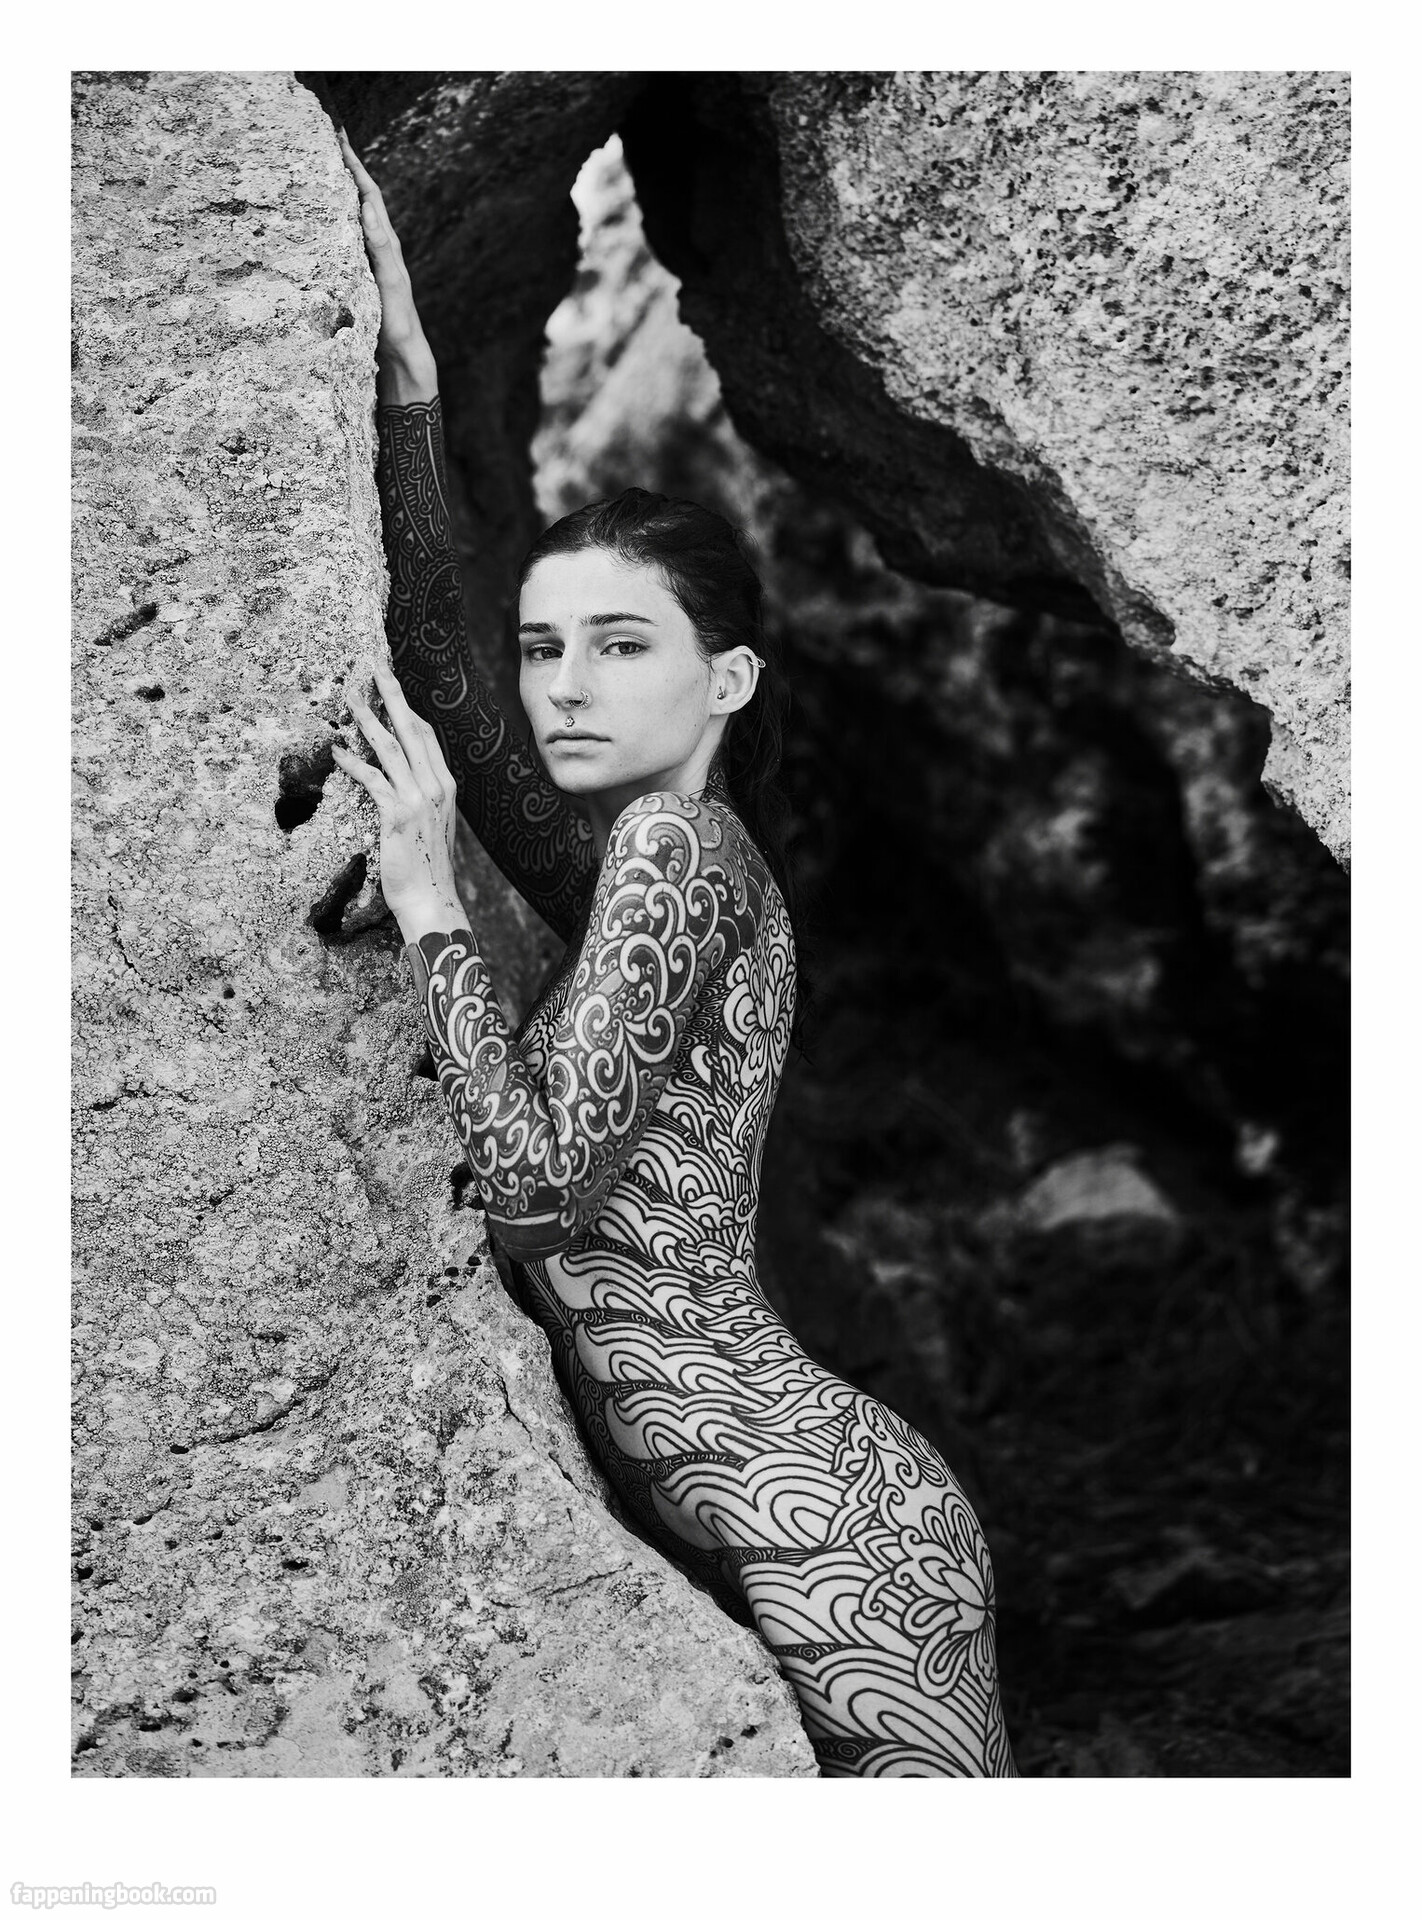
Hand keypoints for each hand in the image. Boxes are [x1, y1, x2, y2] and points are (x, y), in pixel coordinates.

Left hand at [333, 659, 464, 940]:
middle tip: (375, 664)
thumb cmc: (427, 868)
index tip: (391, 683)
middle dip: (392, 694)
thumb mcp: (431, 825)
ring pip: (391, 748)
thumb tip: (404, 780)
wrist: (432, 901)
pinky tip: (337, 750)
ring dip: (368, 719)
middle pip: (411, 728)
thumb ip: (421, 798)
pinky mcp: (398, 816)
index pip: (425, 735)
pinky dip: (354, 763)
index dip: (407, 706)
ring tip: (348, 697)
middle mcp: (436, 787)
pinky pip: (373, 780)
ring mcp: (419, 800)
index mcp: (445, 786)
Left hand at [338, 129, 437, 403]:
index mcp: (372, 246)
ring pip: (377, 214)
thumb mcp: (351, 289)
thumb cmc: (375, 324)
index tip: (331, 139)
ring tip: (349, 157)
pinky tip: (364, 206)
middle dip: (354, 164)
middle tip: (338, 130)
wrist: (402, 354)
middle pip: (370, 197)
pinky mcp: (393, 280)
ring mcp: (391, 262)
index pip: (360, 200)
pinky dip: (374, 225)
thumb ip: (341, 266)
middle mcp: (384, 247)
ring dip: (363, 185)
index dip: (347, 170)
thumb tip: (311, 250)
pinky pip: (382, 247)